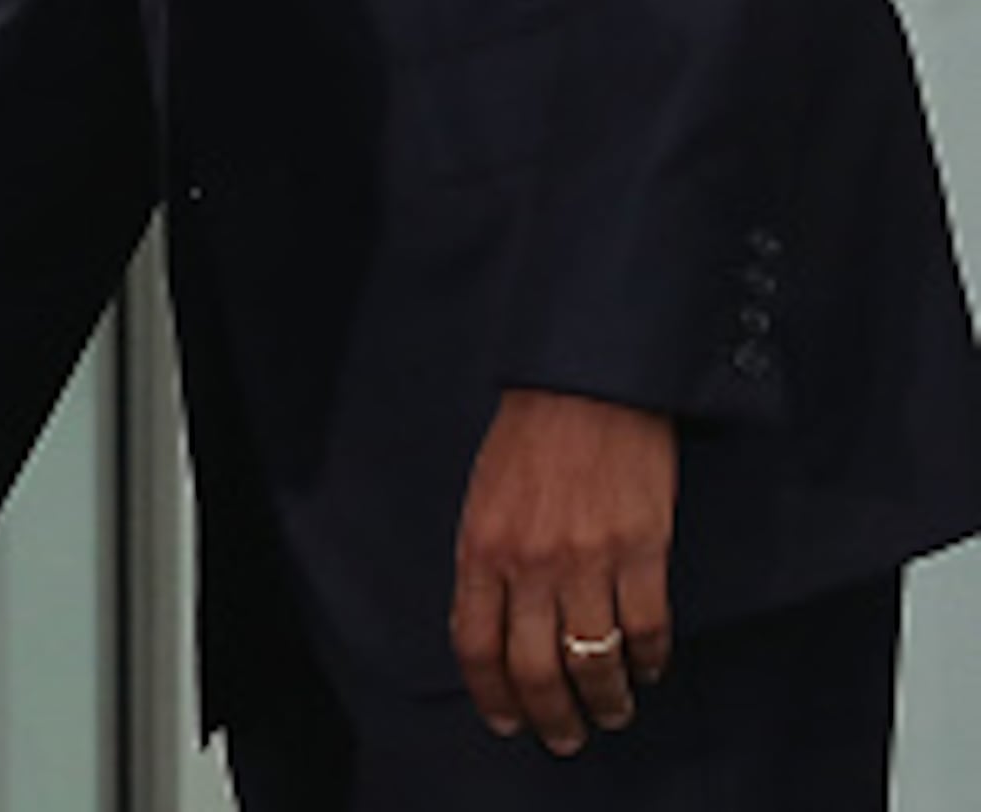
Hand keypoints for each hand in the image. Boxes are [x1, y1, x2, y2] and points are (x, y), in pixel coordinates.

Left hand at [448, 387, 675, 751]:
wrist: (584, 385)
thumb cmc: (529, 436)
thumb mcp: (484, 498)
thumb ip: (489, 561)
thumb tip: (498, 624)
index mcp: (482, 547)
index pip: (476, 644)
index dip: (491, 694)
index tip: (506, 721)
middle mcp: (530, 563)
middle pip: (535, 669)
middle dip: (550, 716)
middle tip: (564, 737)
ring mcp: (588, 560)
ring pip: (594, 661)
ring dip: (604, 700)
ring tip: (609, 714)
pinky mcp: (642, 551)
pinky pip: (646, 630)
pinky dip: (647, 662)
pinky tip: (646, 671)